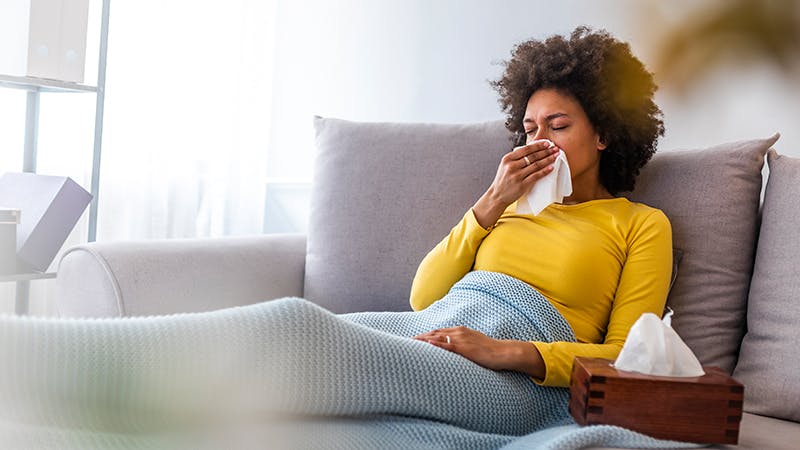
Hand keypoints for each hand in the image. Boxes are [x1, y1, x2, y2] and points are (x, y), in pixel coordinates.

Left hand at [413, 326, 544, 377]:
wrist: (503, 352)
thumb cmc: (490, 351)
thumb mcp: (474, 345)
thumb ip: (463, 345)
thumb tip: (454, 351)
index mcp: (460, 331)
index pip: (439, 332)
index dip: (426, 335)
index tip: (415, 339)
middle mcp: (458, 332)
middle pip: (434, 333)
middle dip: (420, 337)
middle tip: (406, 342)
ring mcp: (461, 339)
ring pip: (437, 338)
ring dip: (423, 340)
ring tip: (410, 343)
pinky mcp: (464, 348)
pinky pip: (447, 345)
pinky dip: (436, 344)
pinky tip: (427, 344)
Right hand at [472, 141, 559, 228]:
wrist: (497, 195)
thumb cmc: (503, 180)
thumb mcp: (505, 165)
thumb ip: (516, 158)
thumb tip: (532, 149)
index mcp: (507, 159)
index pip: (526, 149)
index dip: (538, 145)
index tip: (547, 143)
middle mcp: (511, 166)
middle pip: (532, 156)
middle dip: (546, 151)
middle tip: (555, 148)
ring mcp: (517, 176)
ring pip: (536, 165)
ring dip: (548, 159)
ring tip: (555, 156)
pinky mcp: (522, 185)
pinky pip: (536, 176)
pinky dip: (544, 171)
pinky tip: (551, 168)